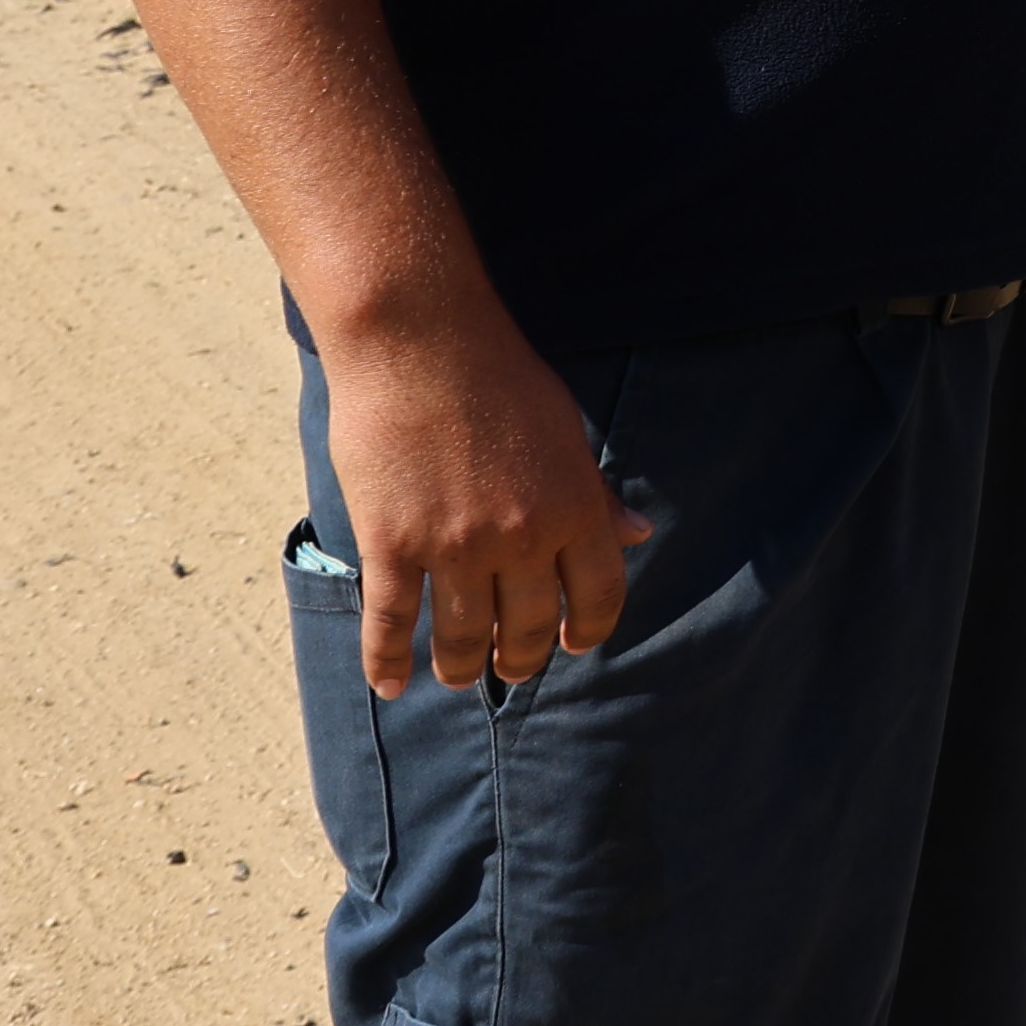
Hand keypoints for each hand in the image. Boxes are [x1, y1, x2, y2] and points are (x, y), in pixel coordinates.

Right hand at [319, 298, 651, 696]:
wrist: (420, 340)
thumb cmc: (499, 376)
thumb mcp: (566, 430)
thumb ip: (595, 491)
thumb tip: (638, 533)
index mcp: (574, 508)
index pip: (598, 596)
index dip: (588, 630)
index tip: (573, 645)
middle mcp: (521, 537)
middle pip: (529, 626)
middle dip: (520, 657)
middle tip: (509, 667)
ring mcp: (454, 546)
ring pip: (461, 637)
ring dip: (460, 666)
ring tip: (457, 675)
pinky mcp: (392, 543)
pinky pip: (390, 622)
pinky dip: (386, 661)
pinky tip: (388, 685)